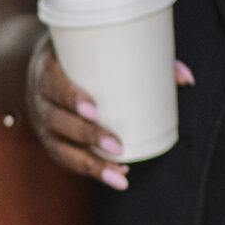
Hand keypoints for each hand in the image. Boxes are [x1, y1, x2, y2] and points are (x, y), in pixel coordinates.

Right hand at [24, 34, 195, 191]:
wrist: (38, 67)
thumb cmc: (78, 55)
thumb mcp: (96, 47)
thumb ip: (141, 58)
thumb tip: (185, 78)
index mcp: (46, 68)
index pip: (51, 83)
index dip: (71, 98)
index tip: (95, 110)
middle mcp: (38, 99)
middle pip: (56, 119)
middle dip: (86, 135)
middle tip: (117, 146)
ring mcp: (42, 123)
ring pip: (59, 147)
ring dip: (89, 163)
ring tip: (119, 173)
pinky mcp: (50, 140)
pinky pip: (66, 159)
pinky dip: (91, 170)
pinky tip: (117, 177)